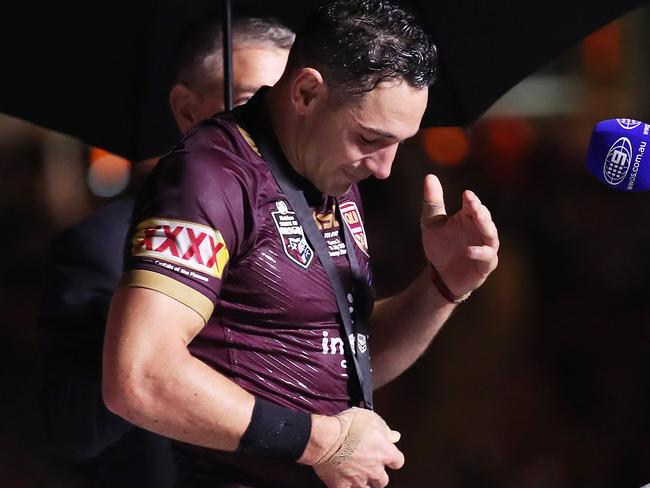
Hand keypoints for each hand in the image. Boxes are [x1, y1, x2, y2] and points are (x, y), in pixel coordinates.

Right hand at [312, 408, 403, 487]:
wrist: (325, 439)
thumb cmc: (347, 427)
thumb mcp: (370, 419)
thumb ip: (384, 430)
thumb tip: (394, 436)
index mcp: (385, 453)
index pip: (398, 461)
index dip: (392, 458)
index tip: (388, 455)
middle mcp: (375, 470)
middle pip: (383, 480)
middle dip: (377, 473)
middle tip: (369, 465)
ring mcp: (359, 480)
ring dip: (364, 482)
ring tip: (357, 474)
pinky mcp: (342, 486)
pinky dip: (345, 485)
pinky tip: (342, 479)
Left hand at [420, 174, 498, 297]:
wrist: (440, 275)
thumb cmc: (439, 246)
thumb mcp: (431, 222)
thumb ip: (432, 201)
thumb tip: (429, 176)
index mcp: (468, 217)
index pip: (473, 205)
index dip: (471, 200)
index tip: (466, 194)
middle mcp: (480, 230)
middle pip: (485, 217)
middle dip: (480, 211)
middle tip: (473, 204)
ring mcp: (485, 247)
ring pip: (491, 235)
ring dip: (486, 226)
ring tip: (478, 219)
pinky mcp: (485, 264)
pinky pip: (487, 257)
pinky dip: (480, 253)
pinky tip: (469, 250)